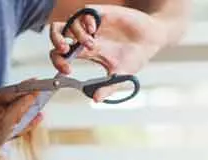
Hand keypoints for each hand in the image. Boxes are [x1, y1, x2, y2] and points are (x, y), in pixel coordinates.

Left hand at [49, 5, 170, 101]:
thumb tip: (95, 99)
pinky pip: (83, 12)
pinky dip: (83, 21)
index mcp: (87, 52)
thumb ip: (108, 87)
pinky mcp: (101, 14)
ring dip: (75, 35)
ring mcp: (92, 24)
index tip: (67, 71)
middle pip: (58, 34)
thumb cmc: (136, 57)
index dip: (59, 62)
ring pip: (68, 23)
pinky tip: (94, 29)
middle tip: (65, 51)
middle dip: (55, 42)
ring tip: (91, 43)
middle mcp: (85, 37)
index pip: (62, 54)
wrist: (153, 39)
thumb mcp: (120, 76)